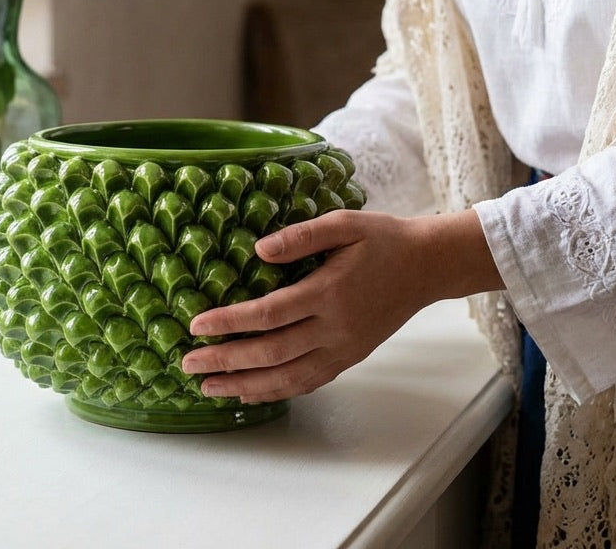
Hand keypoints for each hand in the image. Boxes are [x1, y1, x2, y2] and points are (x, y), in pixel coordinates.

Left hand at [179, 208, 500, 402]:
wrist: (426, 266)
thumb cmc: (382, 238)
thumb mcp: (344, 223)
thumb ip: (302, 236)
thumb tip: (259, 250)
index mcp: (329, 292)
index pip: (269, 314)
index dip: (230, 323)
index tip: (196, 326)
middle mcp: (335, 328)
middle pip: (271, 353)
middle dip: (226, 361)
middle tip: (189, 364)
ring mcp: (344, 348)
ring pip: (288, 377)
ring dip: (245, 385)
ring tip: (209, 388)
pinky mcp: (350, 357)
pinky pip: (309, 382)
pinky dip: (276, 391)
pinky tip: (250, 391)